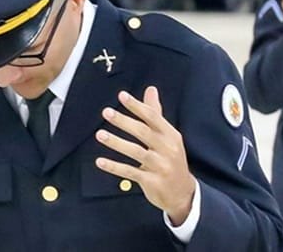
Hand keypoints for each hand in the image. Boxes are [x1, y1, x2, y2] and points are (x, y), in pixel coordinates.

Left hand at [96, 87, 196, 225]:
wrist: (182, 192)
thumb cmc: (171, 159)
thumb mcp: (168, 136)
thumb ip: (156, 113)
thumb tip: (150, 89)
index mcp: (171, 135)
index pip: (153, 117)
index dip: (137, 106)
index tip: (122, 96)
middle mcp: (167, 149)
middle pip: (143, 132)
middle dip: (124, 121)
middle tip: (107, 112)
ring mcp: (160, 166)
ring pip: (135, 152)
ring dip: (116, 142)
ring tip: (100, 135)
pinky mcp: (152, 181)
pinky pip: (130, 172)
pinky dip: (114, 167)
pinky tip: (100, 161)